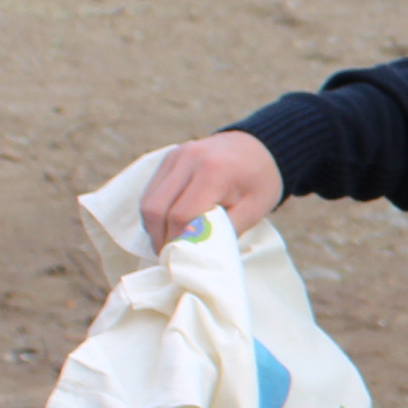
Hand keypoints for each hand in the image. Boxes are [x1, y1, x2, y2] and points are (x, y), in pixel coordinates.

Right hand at [141, 132, 283, 250]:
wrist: (258, 147)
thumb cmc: (259, 182)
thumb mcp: (253, 210)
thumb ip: (224, 232)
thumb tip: (196, 256)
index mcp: (213, 172)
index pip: (181, 216)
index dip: (177, 242)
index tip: (181, 260)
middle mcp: (188, 159)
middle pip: (156, 208)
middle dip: (159, 238)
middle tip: (169, 257)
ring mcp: (175, 156)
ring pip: (147, 200)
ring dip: (153, 227)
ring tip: (168, 243)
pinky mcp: (168, 158)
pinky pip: (151, 191)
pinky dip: (155, 212)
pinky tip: (168, 225)